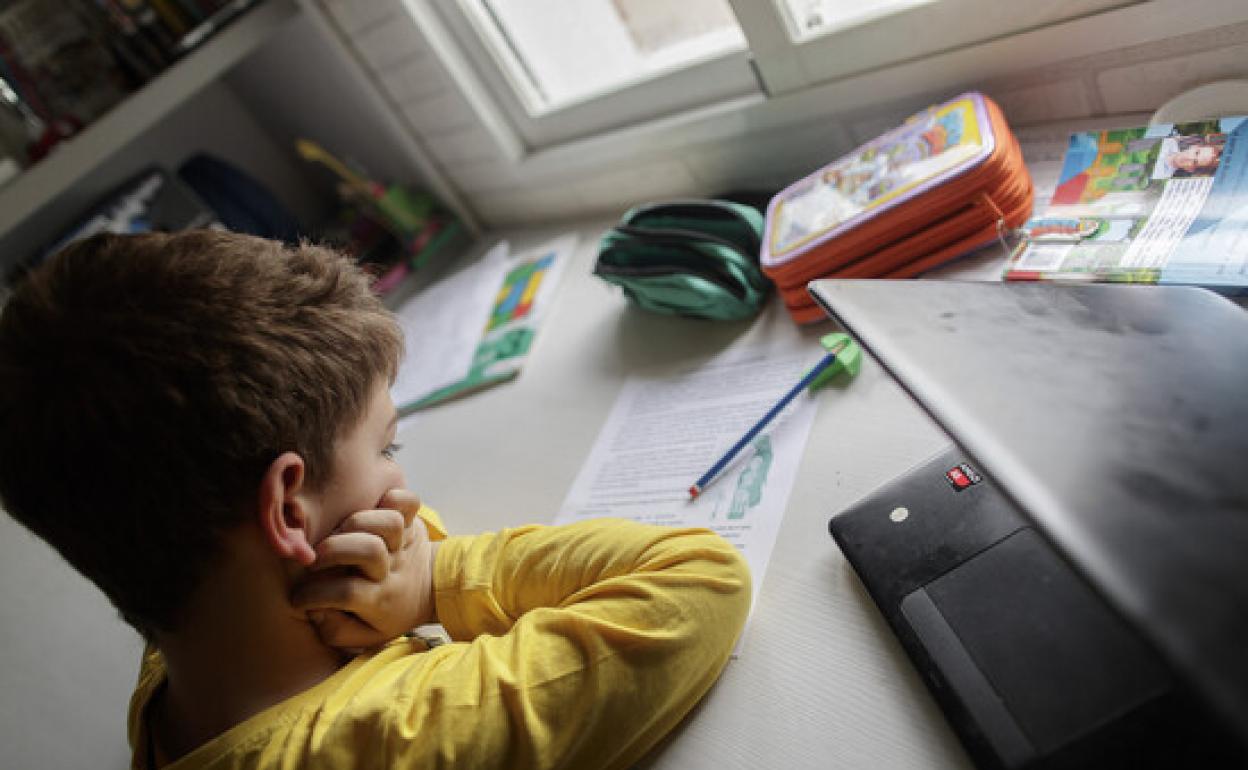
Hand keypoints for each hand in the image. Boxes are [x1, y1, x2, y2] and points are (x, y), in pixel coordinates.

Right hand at [292, 489, 439, 648]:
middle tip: (315, 559)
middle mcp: (393, 569)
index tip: (297, 599)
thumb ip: (336, 630)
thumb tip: (313, 611)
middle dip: (333, 550)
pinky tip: (374, 508)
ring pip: (389, 522)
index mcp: (380, 600)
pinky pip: (407, 502)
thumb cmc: (388, 612)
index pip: (347, 594)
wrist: (432, 590)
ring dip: (359, 522)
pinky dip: (392, 499)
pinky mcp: (411, 522)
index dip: (313, 595)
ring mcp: (404, 543)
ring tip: (343, 532)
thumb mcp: (364, 635)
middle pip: (369, 550)